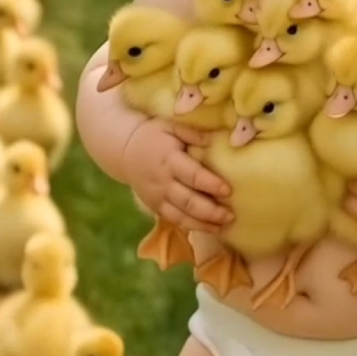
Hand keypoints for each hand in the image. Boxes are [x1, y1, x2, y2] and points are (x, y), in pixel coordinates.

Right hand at [122, 118, 232, 233]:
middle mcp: (163, 182)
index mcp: (169, 160)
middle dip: (211, 211)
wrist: (125, 149)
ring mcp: (157, 197)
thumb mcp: (171, 126)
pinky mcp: (154, 207)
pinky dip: (191, 227)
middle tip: (231, 215)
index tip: (228, 190)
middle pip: (188, 201)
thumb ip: (194, 134)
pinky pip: (174, 220)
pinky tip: (209, 229)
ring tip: (224, 226)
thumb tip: (217, 140)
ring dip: (203, 224)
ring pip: (181, 216)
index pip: (192, 175)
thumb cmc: (154, 135)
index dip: (210, 184)